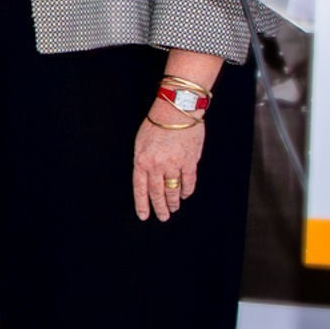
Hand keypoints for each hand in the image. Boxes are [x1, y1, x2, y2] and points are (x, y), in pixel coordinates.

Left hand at [133, 102, 203, 220]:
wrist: (176, 111)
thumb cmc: (156, 123)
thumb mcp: (141, 142)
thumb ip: (144, 161)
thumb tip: (148, 178)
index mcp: (141, 160)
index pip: (140, 188)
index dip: (142, 204)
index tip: (144, 216)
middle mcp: (156, 165)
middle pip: (157, 193)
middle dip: (160, 208)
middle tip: (163, 217)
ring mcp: (173, 164)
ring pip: (173, 190)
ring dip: (173, 202)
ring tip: (173, 209)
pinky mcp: (189, 161)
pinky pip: (188, 182)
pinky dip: (186, 191)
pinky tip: (184, 195)